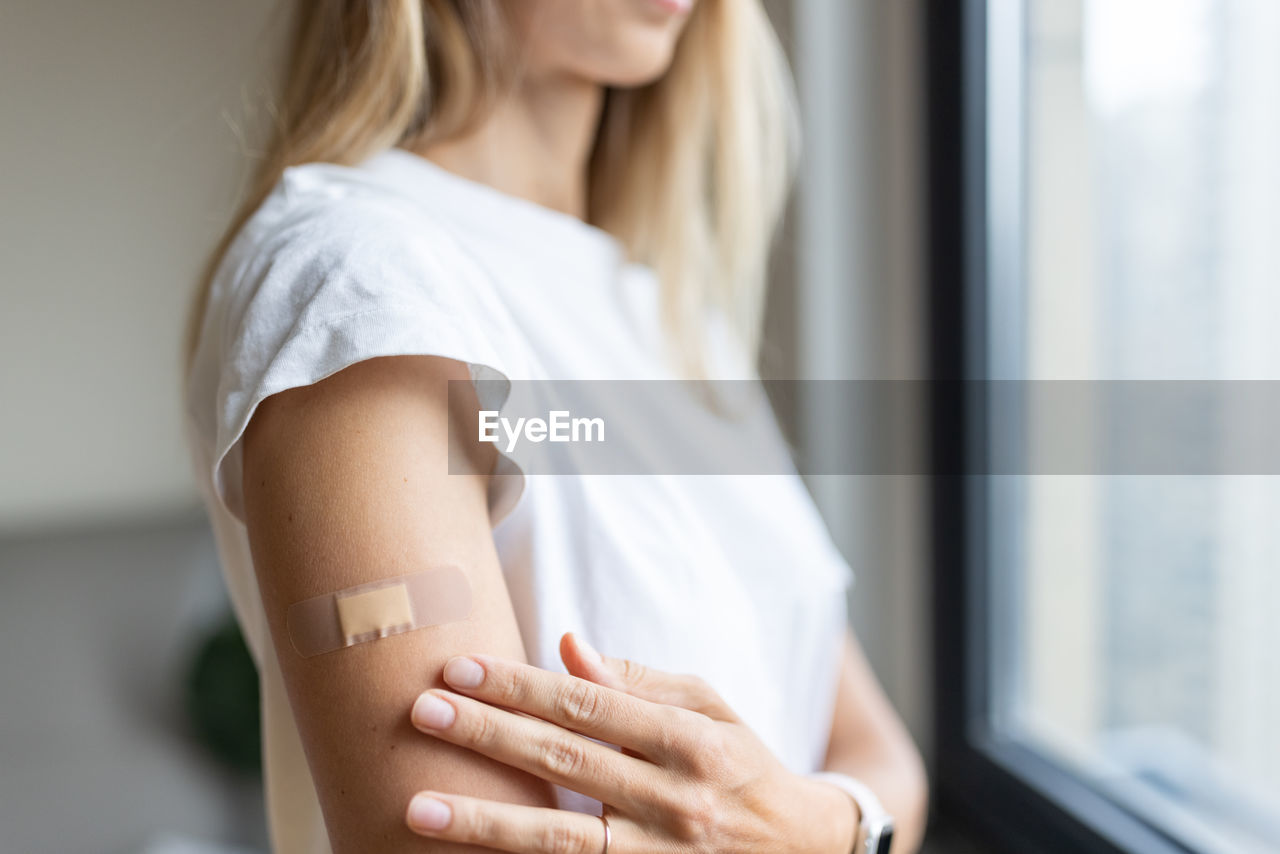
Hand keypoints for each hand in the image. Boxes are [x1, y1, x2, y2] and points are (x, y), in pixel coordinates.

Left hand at [403, 633, 857, 852]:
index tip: (460, 668)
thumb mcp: (709, 711)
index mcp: (690, 741)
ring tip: (418, 806)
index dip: (519, 686)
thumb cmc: (744, 768)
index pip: (587, 705)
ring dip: (484, 822)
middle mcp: (674, 800)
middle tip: (421, 712)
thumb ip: (638, 681)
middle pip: (563, 761)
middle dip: (486, 735)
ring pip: (558, 839)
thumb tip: (564, 646)